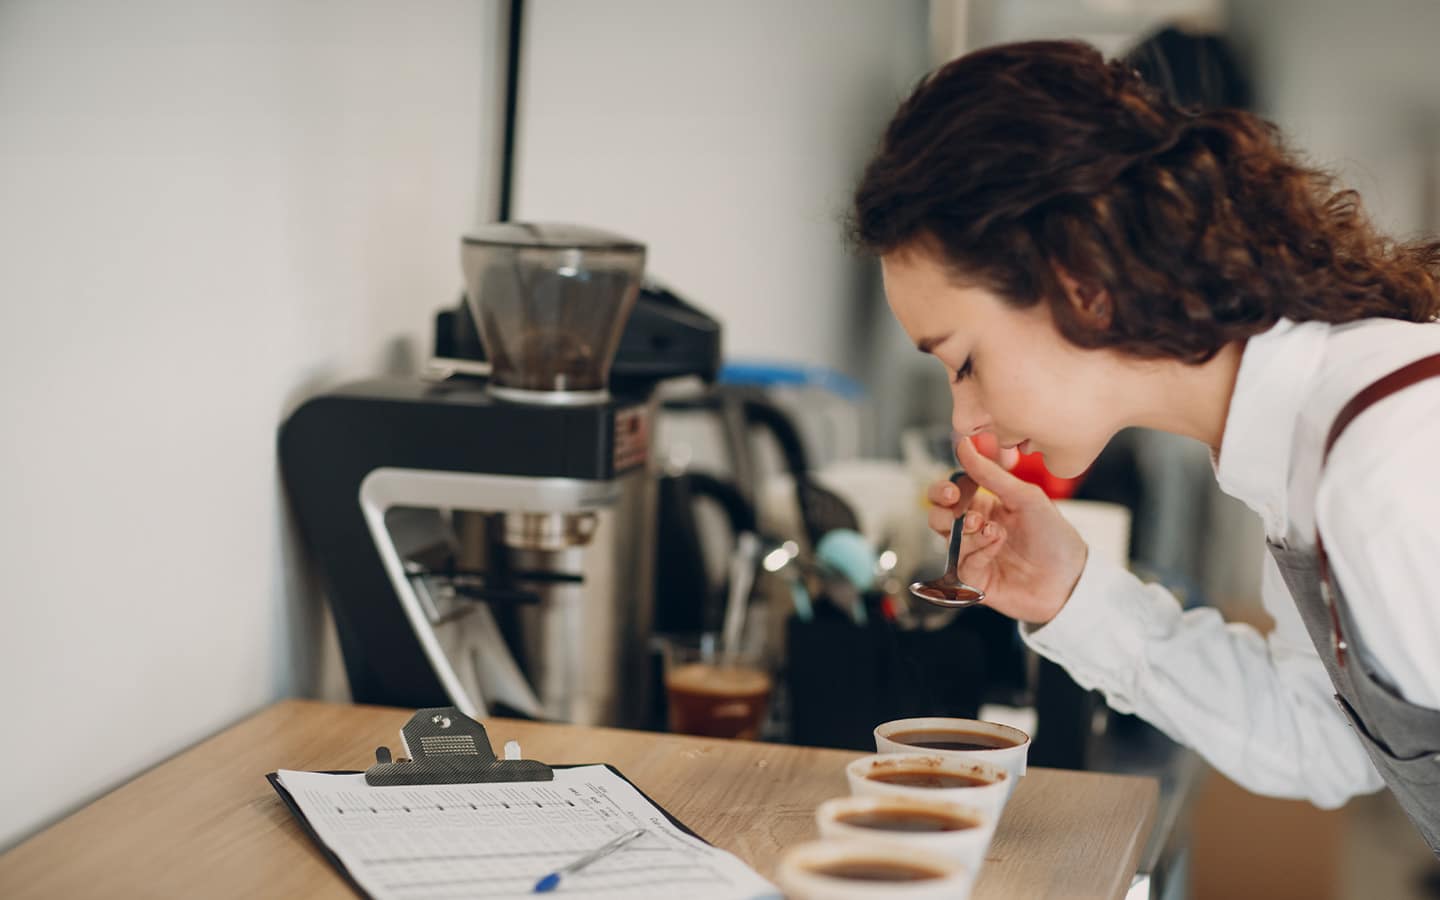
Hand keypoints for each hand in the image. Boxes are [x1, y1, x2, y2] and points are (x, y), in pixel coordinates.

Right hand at [925, 437, 1087, 624]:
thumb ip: (990, 473)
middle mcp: (976, 530)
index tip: (953, 489)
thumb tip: (963, 444)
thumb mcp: (1024, 496)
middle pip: (939, 515)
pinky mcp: (974, 579)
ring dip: (965, 530)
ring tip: (988, 529)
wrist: (1069, 578)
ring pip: (947, 538)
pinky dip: (978, 551)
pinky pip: (962, 562)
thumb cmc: (1053, 536)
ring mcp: (974, 555)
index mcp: (987, 506)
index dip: (946, 489)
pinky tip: (997, 547)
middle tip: (954, 504)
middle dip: (941, 508)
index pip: (952, 493)